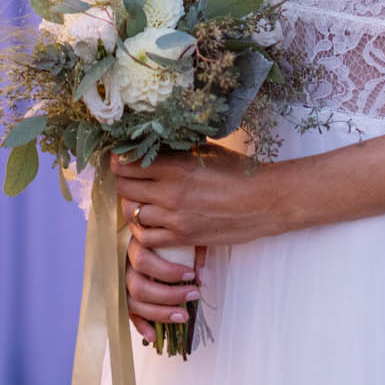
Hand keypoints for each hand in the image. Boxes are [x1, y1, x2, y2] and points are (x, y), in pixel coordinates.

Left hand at [112, 147, 282, 256]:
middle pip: (124, 188)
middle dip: (124, 182)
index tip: (121, 159)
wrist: (265, 202)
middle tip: (131, 178)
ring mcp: (174, 218)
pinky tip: (151, 222)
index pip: (127, 164)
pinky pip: (146, 238)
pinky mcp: (182, 238)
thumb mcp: (206, 152)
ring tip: (143, 199)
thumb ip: (177, 151)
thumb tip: (154, 146)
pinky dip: (143, 230)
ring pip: (132, 213)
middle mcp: (169, 193)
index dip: (120, 161)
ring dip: (134, 205)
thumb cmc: (240, 172)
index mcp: (175, 166)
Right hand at [122, 229, 201, 346]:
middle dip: (169, 295)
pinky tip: (154, 336)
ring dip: (159, 313)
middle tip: (194, 294)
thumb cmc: (170, 233)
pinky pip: (129, 314)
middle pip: (138, 286)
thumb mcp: (183, 234)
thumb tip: (202, 277)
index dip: (167, 271)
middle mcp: (124, 264)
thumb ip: (194, 251)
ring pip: (133, 303)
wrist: (152, 227)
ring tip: (184, 316)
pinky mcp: (123, 297)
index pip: (143, 260)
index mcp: (135, 245)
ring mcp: (121, 282)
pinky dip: (141, 326)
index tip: (191, 274)